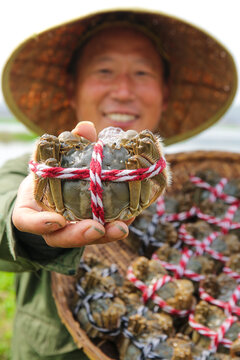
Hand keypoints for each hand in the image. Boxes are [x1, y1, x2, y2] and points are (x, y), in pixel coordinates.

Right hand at [12, 121, 133, 247]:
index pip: (27, 221)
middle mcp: (50, 224)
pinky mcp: (90, 226)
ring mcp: (70, 229)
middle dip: (79, 235)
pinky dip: (116, 224)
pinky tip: (131, 216)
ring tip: (122, 227)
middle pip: (60, 238)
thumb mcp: (54, 157)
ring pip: (84, 238)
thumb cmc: (52, 172)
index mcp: (32, 208)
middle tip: (97, 228)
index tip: (57, 221)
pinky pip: (102, 230)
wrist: (55, 186)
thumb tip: (86, 127)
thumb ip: (68, 144)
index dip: (40, 224)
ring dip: (104, 234)